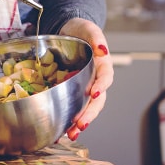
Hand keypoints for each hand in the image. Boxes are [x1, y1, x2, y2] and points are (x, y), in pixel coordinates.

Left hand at [58, 17, 111, 140]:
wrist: (68, 32)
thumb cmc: (81, 31)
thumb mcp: (88, 29)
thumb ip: (96, 37)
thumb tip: (102, 48)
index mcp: (102, 65)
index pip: (105, 78)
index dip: (101, 87)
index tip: (93, 94)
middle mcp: (95, 80)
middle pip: (97, 101)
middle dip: (89, 114)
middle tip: (80, 125)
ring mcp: (84, 88)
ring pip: (86, 109)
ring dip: (79, 123)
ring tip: (71, 135)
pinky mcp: (73, 92)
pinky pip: (73, 108)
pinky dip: (67, 121)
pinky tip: (59, 132)